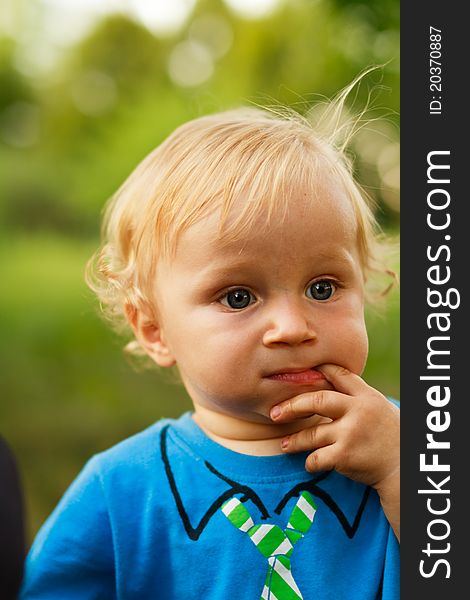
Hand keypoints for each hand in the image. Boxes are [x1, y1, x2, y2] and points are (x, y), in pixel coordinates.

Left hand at [269, 364, 399, 490]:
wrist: (405, 468)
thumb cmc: (391, 437)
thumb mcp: (379, 407)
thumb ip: (356, 396)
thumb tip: (327, 379)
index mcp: (366, 397)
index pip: (340, 375)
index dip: (320, 370)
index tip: (301, 372)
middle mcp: (357, 411)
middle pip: (316, 400)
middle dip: (292, 406)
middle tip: (274, 413)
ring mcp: (350, 433)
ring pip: (312, 434)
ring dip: (295, 441)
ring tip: (284, 444)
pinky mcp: (344, 455)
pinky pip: (317, 457)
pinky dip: (310, 462)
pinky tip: (310, 464)